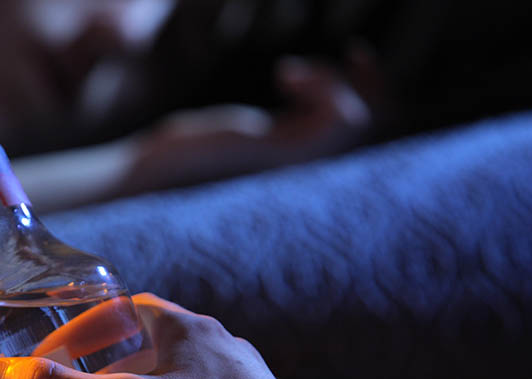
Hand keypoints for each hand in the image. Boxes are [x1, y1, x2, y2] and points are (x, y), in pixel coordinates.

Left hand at [122, 48, 378, 192]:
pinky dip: (320, 85)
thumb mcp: (248, 132)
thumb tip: (304, 91)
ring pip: (355, 119)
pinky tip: (284, 76)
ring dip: (332, 81)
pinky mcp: (279, 154)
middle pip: (373, 129)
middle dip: (373, 83)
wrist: (155, 173)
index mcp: (304, 169)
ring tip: (290, 74)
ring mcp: (295, 166)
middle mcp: (307, 173)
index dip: (376, 92)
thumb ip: (285, 122)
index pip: (366, 138)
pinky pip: (330, 119)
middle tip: (353, 52)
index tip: (357, 54)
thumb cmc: (193, 154)